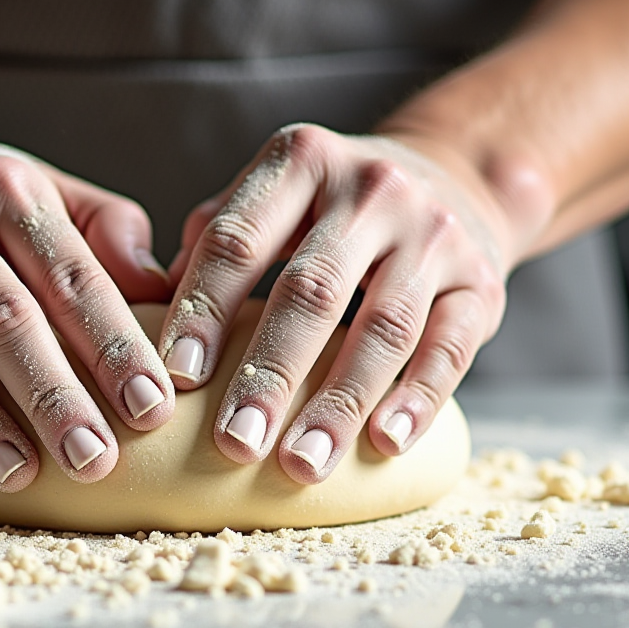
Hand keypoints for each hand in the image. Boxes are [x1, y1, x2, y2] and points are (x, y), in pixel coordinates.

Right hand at [0, 131, 176, 490]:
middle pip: (4, 317)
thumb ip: (108, 234)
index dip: (115, 345)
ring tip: (23, 475)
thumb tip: (167, 294)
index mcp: (8, 190)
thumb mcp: (42, 192)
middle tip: (96, 459)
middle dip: (54, 396)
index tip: (153, 407)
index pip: (72, 276)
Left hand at [158, 124, 516, 481]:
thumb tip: (148, 304)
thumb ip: (214, 237)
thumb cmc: (333, 206)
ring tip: (300, 466)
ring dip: (339, 405)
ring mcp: (433, 234)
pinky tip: (384, 444)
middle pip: (310, 291)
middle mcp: (370, 189)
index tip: (173, 378)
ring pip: (383, 329)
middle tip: (232, 443)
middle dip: (269, 375)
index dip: (203, 309)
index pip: (238, 238)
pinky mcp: (481, 281)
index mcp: (301, 161)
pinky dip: (417, 400)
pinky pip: (449, 348)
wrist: (458, 174)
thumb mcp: (276, 193)